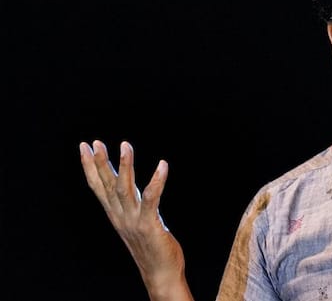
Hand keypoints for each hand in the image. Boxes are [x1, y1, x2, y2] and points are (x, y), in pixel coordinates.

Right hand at [80, 140, 193, 300]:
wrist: (160, 274)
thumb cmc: (152, 247)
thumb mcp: (137, 222)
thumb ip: (133, 205)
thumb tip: (131, 186)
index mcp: (115, 214)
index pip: (98, 186)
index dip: (90, 166)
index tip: (84, 147)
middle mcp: (120, 216)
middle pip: (106, 185)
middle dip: (100, 162)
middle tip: (94, 142)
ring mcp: (133, 220)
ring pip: (124, 189)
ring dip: (125, 166)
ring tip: (125, 145)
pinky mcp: (149, 224)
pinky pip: (152, 198)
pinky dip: (157, 181)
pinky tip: (162, 165)